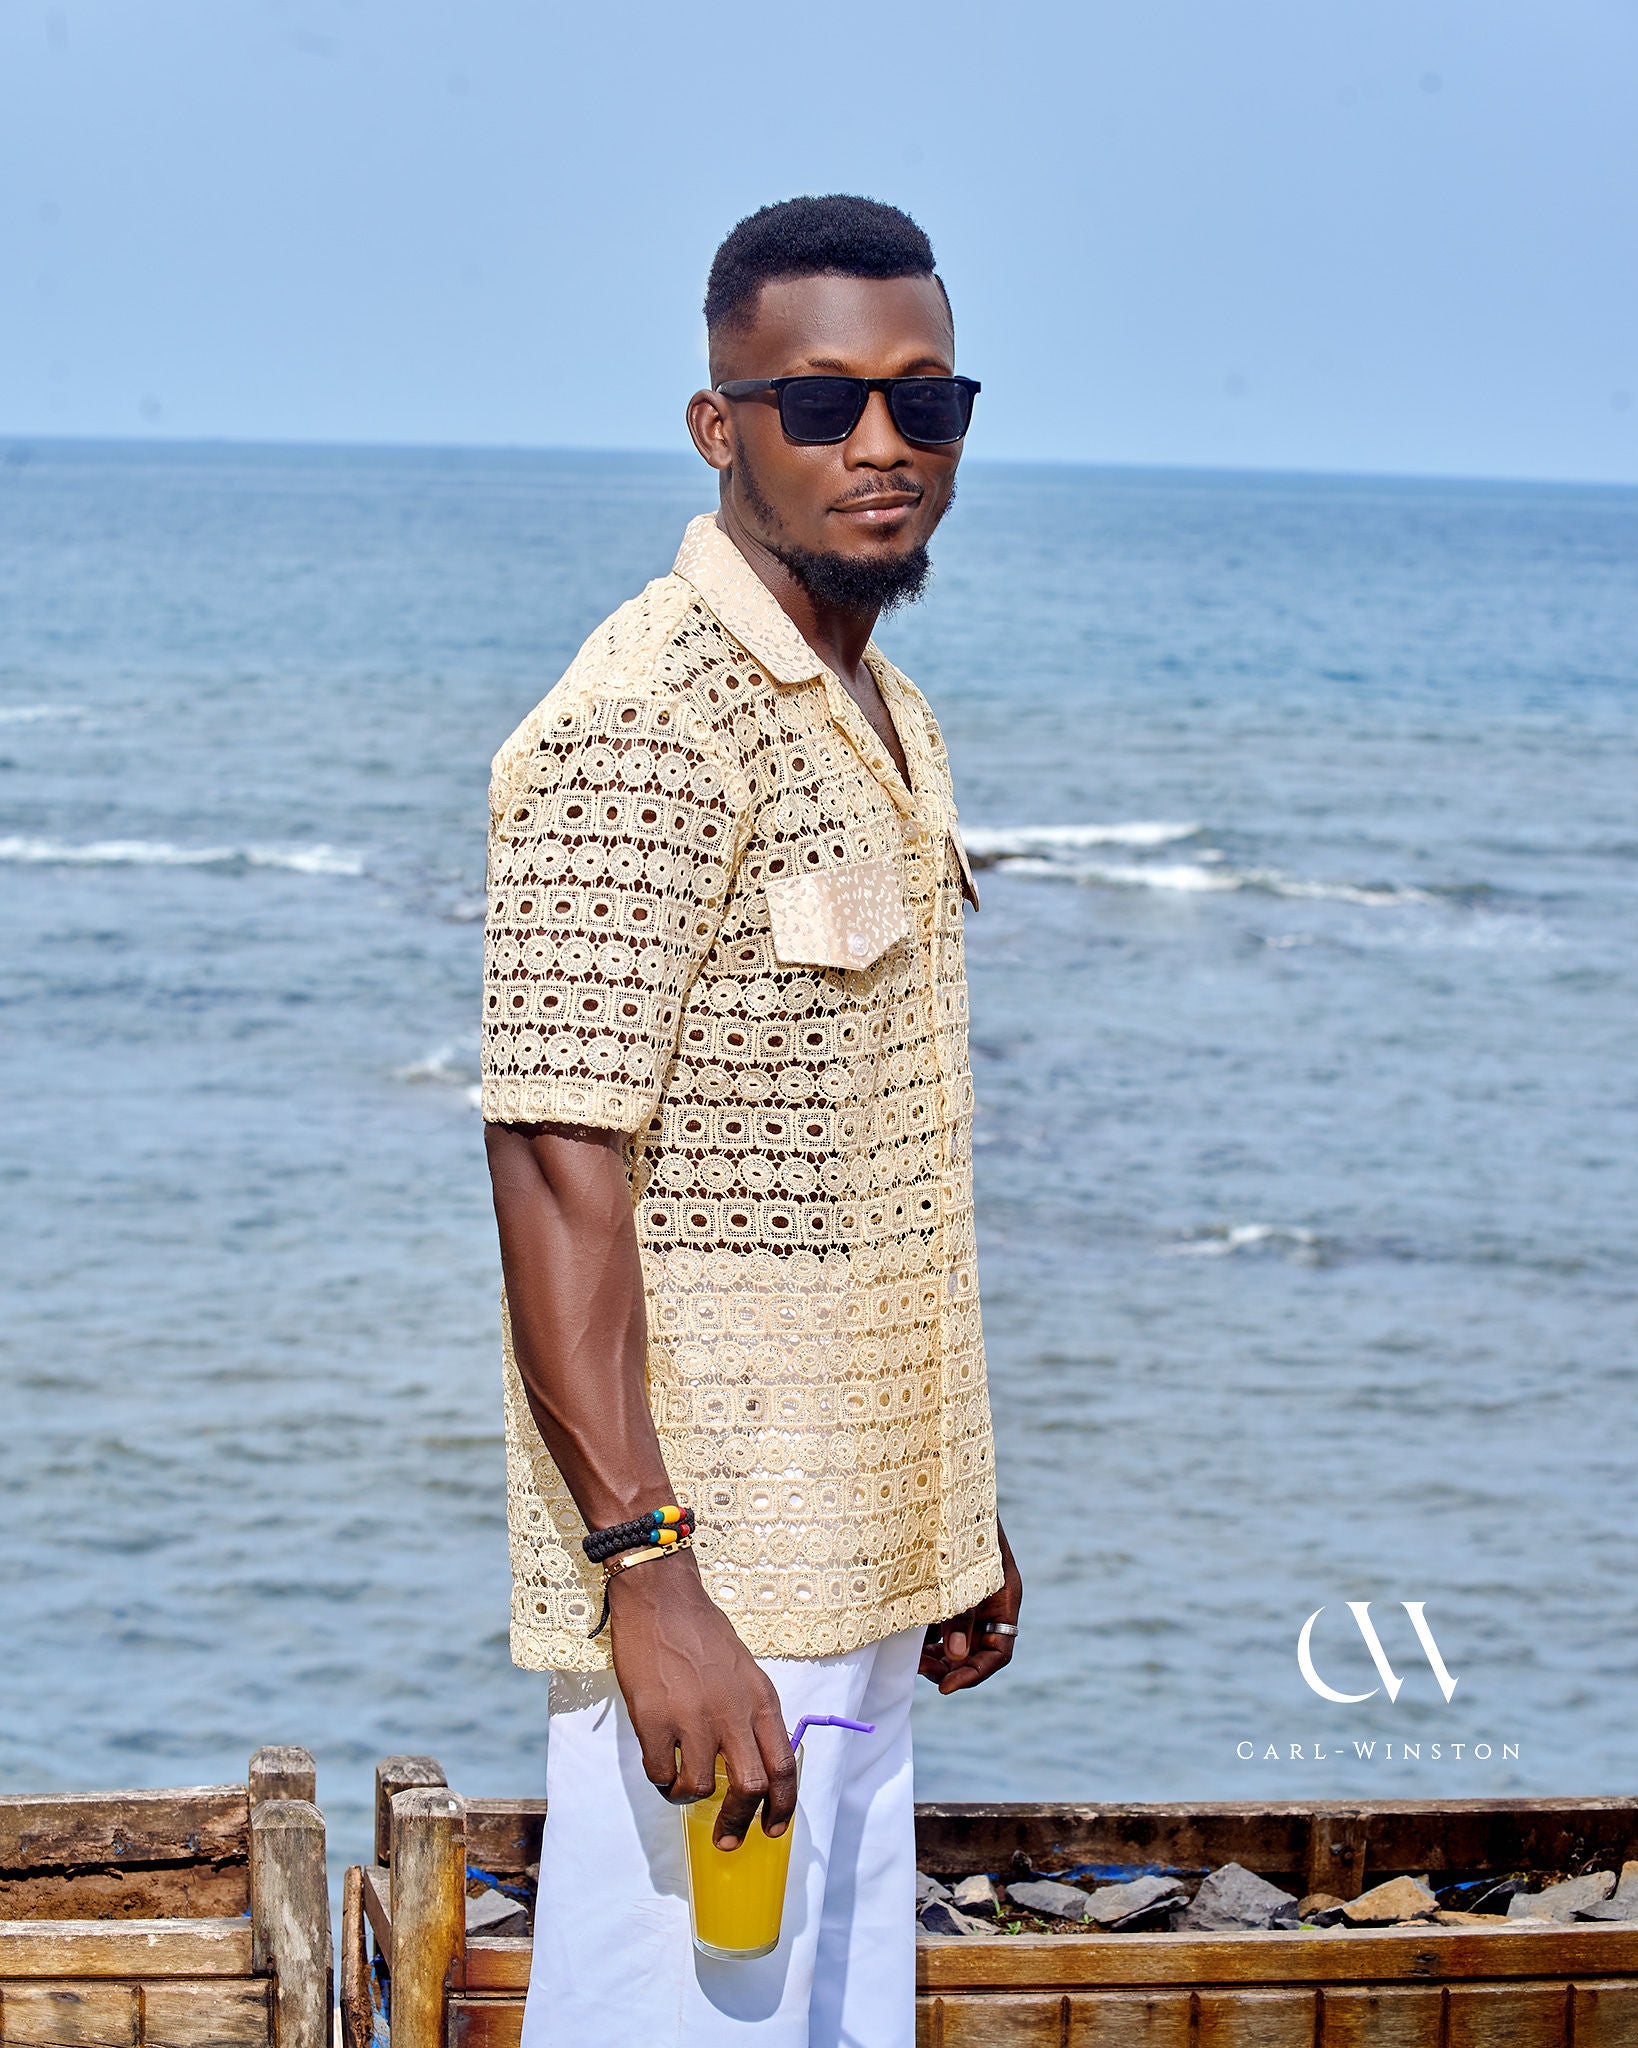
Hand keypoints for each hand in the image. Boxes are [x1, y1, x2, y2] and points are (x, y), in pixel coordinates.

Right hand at [608, 1551, 798, 1849]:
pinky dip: (662, 1782)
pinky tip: (661, 1770)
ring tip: (681, 1788)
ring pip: (701, 1787)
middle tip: (728, 1839)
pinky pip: (661, 1773)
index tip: (772, 1830)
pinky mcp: (655, 1719)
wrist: (661, 1598)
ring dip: (691, 1798)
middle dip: (740, 1822)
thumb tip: (746, 1761)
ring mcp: (693, 1717)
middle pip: (751, 1786)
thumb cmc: (702, 1631)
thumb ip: (749, 1713)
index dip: (782, 1807)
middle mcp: (733, 1712)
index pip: (784, 1766)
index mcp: (761, 1700)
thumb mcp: (743, 1671)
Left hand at [920, 1518, 1021, 1694]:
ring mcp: (970, 1597)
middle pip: (976, 1652)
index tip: (945, 1687)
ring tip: (911, 1657)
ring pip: (956, 1641)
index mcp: (1005, 1598)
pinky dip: (925, 1635)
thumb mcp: (961, 1574)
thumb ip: (960, 1614)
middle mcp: (991, 1602)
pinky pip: (940, 1623)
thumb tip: (954, 1657)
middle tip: (919, 1670)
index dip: (974, 1675)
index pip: (998, 1653)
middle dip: (950, 1667)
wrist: (947, 1488)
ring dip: (935, 1654)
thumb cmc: (959, 1527)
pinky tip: (905, 1636)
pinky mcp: (948, 1590)